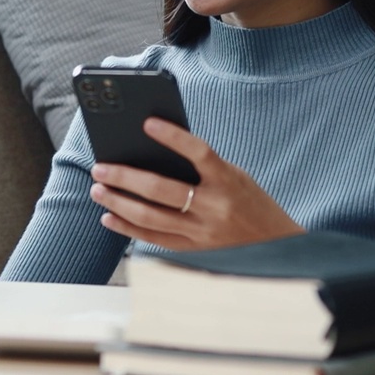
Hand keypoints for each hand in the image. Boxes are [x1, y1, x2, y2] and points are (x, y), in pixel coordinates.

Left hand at [88, 118, 304, 251]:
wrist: (276, 247)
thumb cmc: (252, 203)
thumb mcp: (236, 177)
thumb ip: (203, 168)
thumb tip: (154, 154)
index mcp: (228, 180)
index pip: (198, 151)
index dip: (173, 136)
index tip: (148, 123)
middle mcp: (214, 207)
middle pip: (161, 190)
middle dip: (125, 177)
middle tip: (101, 167)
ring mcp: (201, 233)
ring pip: (150, 217)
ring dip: (119, 202)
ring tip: (98, 190)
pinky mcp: (193, 251)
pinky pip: (153, 239)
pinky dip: (127, 229)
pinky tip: (110, 218)